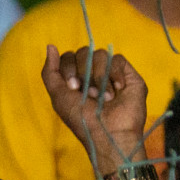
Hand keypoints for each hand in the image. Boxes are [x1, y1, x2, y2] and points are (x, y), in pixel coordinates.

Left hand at [41, 45, 151, 177]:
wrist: (108, 133)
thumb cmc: (82, 119)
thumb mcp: (58, 97)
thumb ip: (50, 72)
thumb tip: (50, 46)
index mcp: (75, 78)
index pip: (68, 56)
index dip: (68, 68)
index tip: (73, 88)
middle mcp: (92, 73)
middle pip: (83, 52)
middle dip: (82, 73)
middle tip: (88, 94)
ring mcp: (110, 73)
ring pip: (100, 54)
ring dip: (98, 77)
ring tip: (103, 97)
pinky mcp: (128, 75)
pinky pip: (118, 59)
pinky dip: (114, 75)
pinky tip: (116, 90)